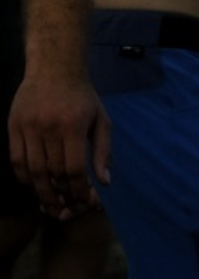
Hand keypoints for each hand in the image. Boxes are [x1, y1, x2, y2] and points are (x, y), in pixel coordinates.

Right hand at [8, 70, 108, 218]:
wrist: (55, 69)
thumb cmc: (83, 98)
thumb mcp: (102, 120)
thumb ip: (103, 151)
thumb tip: (105, 182)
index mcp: (73, 126)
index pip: (73, 168)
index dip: (77, 190)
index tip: (83, 201)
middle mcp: (48, 127)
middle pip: (51, 172)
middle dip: (60, 195)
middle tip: (65, 208)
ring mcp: (28, 127)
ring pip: (31, 170)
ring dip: (39, 191)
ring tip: (49, 203)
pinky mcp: (13, 126)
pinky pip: (15, 160)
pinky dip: (23, 177)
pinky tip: (32, 186)